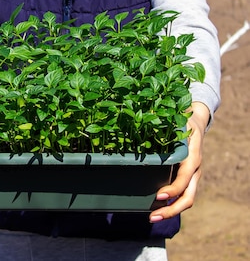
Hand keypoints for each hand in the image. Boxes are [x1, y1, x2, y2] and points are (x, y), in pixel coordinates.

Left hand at [149, 102, 209, 222]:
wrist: (197, 121)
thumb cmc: (182, 121)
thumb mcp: (176, 123)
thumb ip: (163, 128)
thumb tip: (141, 125)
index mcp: (192, 157)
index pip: (184, 178)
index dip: (173, 189)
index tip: (158, 196)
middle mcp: (194, 170)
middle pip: (188, 197)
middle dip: (171, 210)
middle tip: (152, 217)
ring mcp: (192, 176)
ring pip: (186, 200)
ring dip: (170, 211)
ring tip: (152, 217)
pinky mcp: (187, 178)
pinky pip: (182, 195)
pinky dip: (171, 205)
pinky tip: (156, 208)